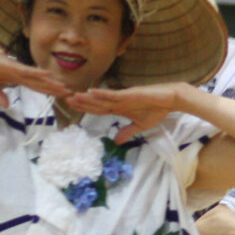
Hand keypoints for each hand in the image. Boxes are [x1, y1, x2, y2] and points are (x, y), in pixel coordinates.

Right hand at [0, 40, 70, 108]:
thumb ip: (0, 96)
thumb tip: (7, 106)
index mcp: (17, 79)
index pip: (36, 87)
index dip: (48, 92)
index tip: (60, 96)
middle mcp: (21, 74)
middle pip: (41, 84)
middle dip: (55, 89)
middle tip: (70, 94)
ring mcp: (17, 69)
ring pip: (38, 78)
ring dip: (50, 83)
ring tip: (64, 87)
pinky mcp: (12, 66)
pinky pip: (27, 70)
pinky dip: (38, 73)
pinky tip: (48, 75)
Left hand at [65, 83, 182, 143]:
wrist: (170, 100)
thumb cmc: (157, 110)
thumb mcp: (140, 126)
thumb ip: (127, 132)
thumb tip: (116, 142)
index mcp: (120, 108)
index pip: (99, 109)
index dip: (86, 108)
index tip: (72, 106)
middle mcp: (118, 101)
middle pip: (96, 102)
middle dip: (81, 102)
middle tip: (64, 98)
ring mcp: (124, 97)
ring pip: (102, 98)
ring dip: (88, 97)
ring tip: (73, 96)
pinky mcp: (130, 94)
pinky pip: (114, 94)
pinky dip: (103, 93)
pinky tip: (92, 92)